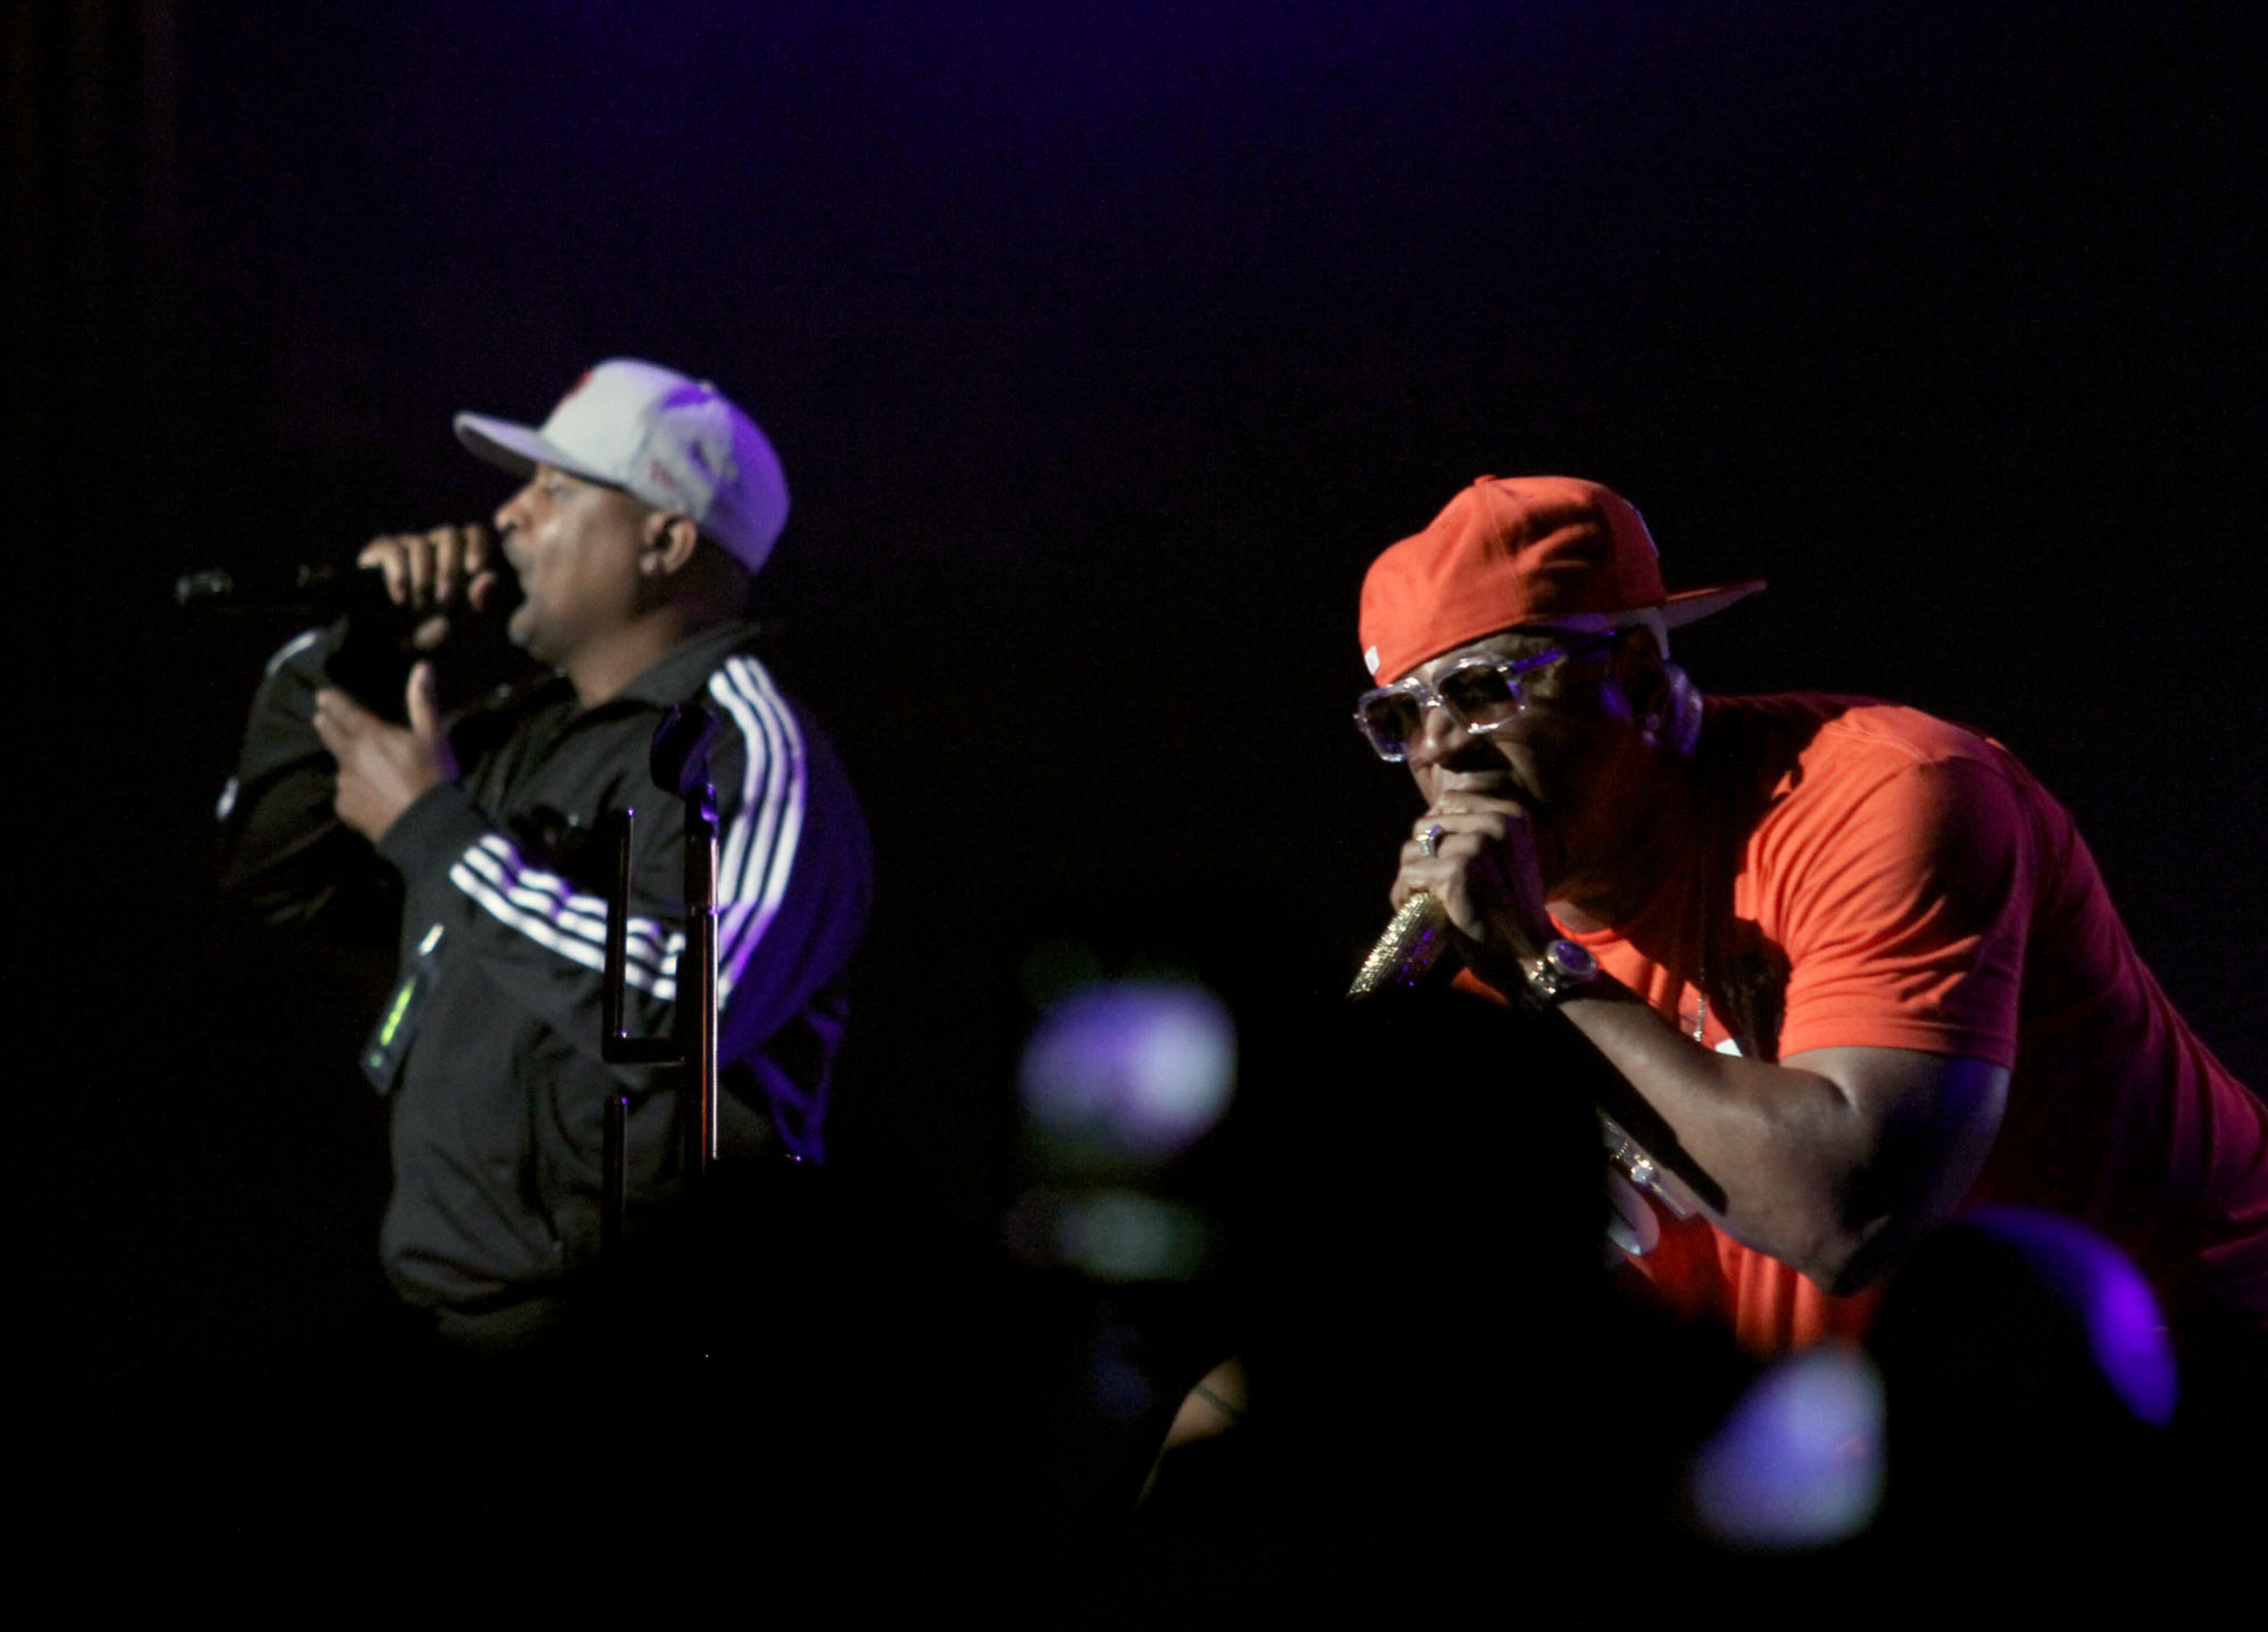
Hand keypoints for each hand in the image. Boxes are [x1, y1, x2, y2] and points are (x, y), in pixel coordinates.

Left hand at [312, 662, 456, 841]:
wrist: (427, 827)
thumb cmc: (433, 777)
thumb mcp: (434, 736)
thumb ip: (422, 701)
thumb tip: (422, 666)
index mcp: (371, 735)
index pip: (342, 711)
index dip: (331, 702)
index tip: (322, 696)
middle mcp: (351, 757)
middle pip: (330, 735)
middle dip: (325, 724)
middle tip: (320, 717)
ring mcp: (345, 783)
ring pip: (339, 766)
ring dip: (344, 760)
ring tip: (354, 763)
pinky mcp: (345, 807)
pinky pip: (344, 793)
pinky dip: (353, 789)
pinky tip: (367, 794)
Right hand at [357, 523, 501, 651]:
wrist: (390, 644)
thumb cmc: (432, 631)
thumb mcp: (460, 623)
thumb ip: (478, 602)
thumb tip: (490, 578)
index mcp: (460, 556)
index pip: (474, 532)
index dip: (477, 545)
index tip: (475, 569)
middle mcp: (434, 545)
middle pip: (449, 534)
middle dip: (449, 568)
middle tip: (445, 598)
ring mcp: (407, 545)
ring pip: (420, 544)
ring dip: (424, 579)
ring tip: (419, 608)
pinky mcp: (380, 551)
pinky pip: (393, 551)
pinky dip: (399, 576)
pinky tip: (400, 599)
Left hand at [1389, 793, 1557, 991]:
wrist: (1527, 957)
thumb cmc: (1508, 912)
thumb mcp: (1500, 859)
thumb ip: (1470, 832)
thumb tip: (1427, 821)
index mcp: (1511, 814)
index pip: (1450, 800)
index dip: (1436, 833)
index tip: (1442, 863)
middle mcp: (1497, 823)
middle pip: (1425, 824)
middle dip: (1420, 858)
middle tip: (1429, 889)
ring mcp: (1478, 845)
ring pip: (1412, 850)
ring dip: (1411, 880)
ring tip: (1426, 903)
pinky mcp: (1457, 870)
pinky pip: (1408, 874)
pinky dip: (1405, 896)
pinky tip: (1423, 913)